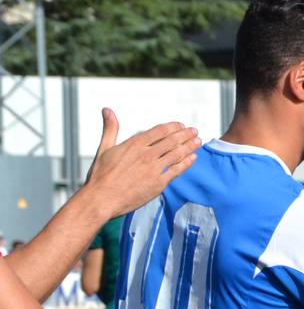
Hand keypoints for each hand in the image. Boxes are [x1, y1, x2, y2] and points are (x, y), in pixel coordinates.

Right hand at [82, 109, 200, 218]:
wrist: (101, 199)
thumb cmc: (100, 176)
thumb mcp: (104, 148)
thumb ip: (111, 128)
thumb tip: (107, 109)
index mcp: (134, 144)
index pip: (160, 131)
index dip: (173, 127)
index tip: (181, 125)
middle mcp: (146, 155)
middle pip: (172, 141)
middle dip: (185, 134)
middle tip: (194, 131)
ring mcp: (154, 169)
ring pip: (177, 154)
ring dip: (190, 146)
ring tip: (198, 141)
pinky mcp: (158, 183)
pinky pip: (177, 170)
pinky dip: (187, 162)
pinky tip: (193, 158)